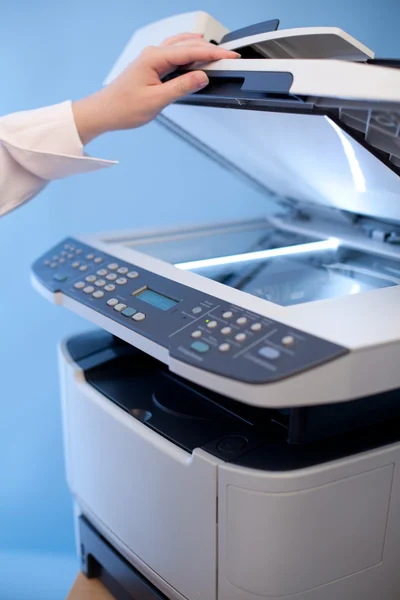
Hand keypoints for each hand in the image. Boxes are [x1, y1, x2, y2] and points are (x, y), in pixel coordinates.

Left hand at [72, 33, 238, 144]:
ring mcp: (151, 58)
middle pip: (188, 45)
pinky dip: (188, 54)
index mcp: (154, 58)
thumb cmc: (123, 107)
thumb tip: (201, 77)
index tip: (230, 57)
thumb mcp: (156, 100)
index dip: (213, 54)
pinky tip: (194, 57)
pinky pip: (174, 54)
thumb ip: (181, 87)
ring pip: (181, 47)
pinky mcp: (151, 66)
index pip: (190, 51)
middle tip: (229, 57)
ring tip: (216, 55)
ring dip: (199, 49)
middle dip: (210, 50)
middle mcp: (153, 53)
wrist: (104, 112)